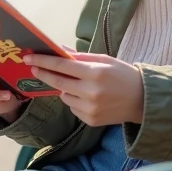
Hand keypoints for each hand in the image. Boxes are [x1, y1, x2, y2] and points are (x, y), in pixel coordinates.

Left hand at [25, 52, 143, 126]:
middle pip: (58, 82)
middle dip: (43, 73)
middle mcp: (91, 92)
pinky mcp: (90, 120)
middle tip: (33, 67)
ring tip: (80, 84)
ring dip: (65, 88)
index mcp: (95, 73)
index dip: (44, 61)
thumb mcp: (105, 60)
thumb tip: (60, 50)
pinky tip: (89, 97)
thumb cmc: (123, 75)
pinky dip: (75, 100)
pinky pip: (73, 107)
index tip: (29, 57)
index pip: (62, 66)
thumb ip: (81, 56)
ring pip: (64, 96)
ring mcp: (90, 109)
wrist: (142, 100)